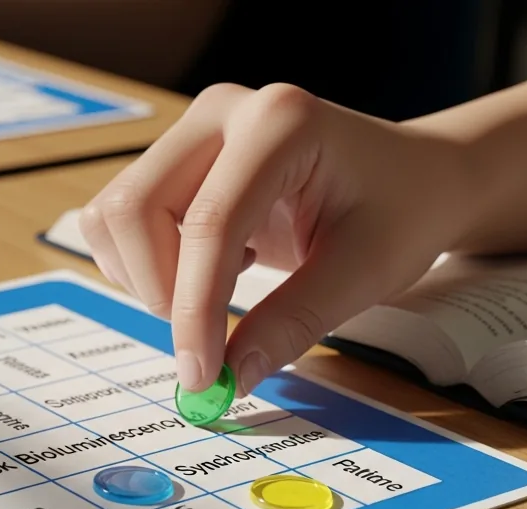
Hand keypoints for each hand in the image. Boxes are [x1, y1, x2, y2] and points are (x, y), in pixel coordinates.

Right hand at [79, 83, 479, 394]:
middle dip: (159, 290)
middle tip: (204, 341)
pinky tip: (207, 265)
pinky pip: (118, 220)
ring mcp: (191, 131)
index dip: (195, 308)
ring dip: (147, 278)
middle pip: (136, 209)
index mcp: (280, 122)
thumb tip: (232, 377)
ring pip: (115, 216)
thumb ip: (293, 322)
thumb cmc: (400, 211)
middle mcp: (222, 112)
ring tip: (214, 292)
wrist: (412, 176)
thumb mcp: (364, 272)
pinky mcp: (172, 157)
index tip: (203, 374)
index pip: (210, 223)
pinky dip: (144, 265)